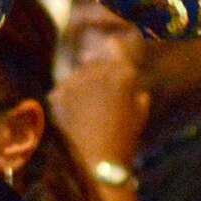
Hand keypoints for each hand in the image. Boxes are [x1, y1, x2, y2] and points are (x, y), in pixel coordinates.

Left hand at [49, 52, 149, 176]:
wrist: (99, 159)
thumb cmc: (125, 140)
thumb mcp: (140, 117)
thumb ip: (139, 100)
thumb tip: (138, 92)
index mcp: (124, 75)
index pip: (117, 49)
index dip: (113, 46)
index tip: (110, 42)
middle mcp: (101, 72)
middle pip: (94, 63)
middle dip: (94, 70)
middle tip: (94, 89)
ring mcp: (78, 81)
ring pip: (77, 76)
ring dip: (79, 85)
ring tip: (81, 105)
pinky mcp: (61, 92)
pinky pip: (61, 90)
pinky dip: (63, 98)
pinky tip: (68, 112)